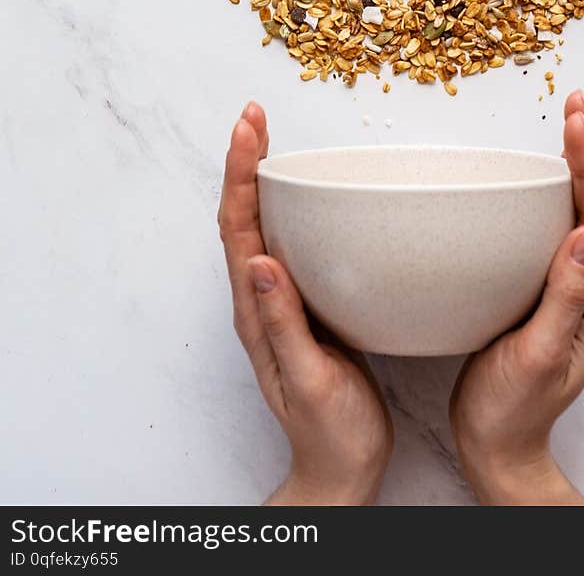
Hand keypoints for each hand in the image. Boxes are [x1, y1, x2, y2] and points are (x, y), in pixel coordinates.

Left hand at [218, 103, 392, 505]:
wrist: (343, 470)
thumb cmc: (329, 433)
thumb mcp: (308, 381)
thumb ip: (284, 323)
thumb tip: (261, 261)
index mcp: (255, 311)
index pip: (238, 228)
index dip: (241, 174)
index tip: (250, 128)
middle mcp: (262, 299)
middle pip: (244, 216)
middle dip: (246, 161)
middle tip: (256, 115)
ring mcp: (284, 302)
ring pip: (266, 226)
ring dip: (265, 179)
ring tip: (272, 138)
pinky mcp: (310, 306)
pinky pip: (296, 244)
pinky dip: (297, 208)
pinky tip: (315, 196)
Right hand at [449, 92, 583, 505]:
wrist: (500, 448)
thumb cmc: (513, 411)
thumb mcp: (537, 357)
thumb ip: (564, 297)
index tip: (575, 120)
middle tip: (580, 99)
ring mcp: (574, 286)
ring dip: (583, 159)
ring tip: (575, 114)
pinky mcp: (548, 286)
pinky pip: (561, 223)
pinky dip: (559, 185)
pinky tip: (545, 169)